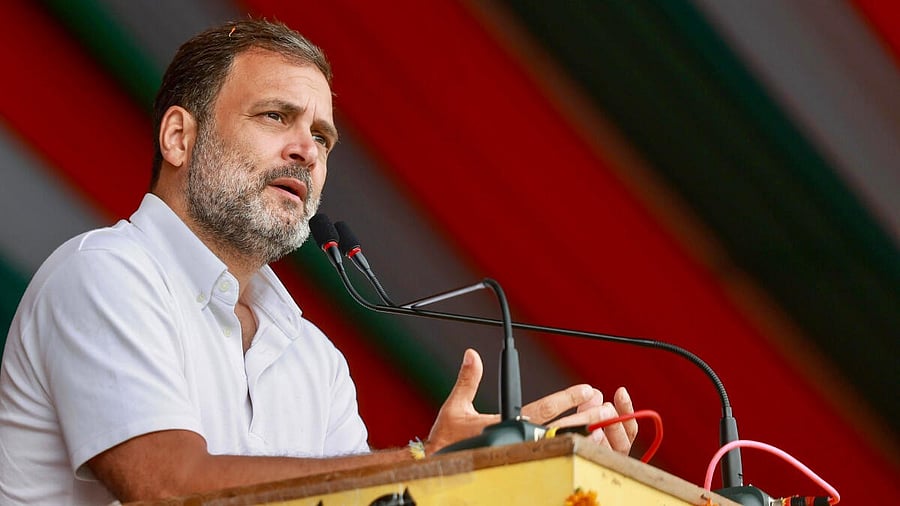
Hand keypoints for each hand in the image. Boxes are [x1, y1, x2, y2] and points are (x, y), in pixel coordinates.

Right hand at [425, 349, 637, 455]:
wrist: (436, 467)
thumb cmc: (446, 440)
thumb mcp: (454, 407)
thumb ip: (468, 380)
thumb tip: (472, 354)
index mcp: (505, 424)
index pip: (542, 409)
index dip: (566, 398)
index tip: (587, 389)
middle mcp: (517, 441)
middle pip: (560, 429)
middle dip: (586, 417)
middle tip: (607, 408)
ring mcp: (521, 456)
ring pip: (560, 446)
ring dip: (584, 435)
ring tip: (605, 425)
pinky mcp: (521, 467)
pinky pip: (553, 460)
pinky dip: (573, 452)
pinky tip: (590, 445)